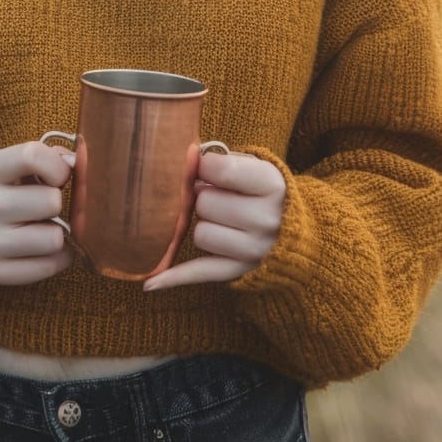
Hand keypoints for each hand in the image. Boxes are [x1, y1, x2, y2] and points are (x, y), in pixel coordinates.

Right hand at [0, 141, 74, 285]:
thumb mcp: (8, 166)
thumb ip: (44, 159)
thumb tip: (78, 164)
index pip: (32, 156)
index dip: (57, 166)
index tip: (56, 177)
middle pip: (52, 202)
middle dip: (55, 204)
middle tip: (45, 207)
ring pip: (54, 238)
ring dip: (56, 234)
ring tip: (44, 229)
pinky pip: (48, 266)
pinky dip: (56, 258)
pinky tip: (43, 249)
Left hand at [143, 150, 285, 290]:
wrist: (292, 229)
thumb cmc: (262, 190)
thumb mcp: (255, 166)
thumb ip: (222, 160)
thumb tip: (185, 159)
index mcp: (272, 185)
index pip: (218, 169)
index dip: (206, 166)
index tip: (210, 168)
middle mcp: (266, 220)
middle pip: (204, 204)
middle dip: (205, 197)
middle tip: (219, 197)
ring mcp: (254, 249)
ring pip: (200, 234)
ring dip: (204, 225)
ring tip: (221, 220)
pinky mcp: (239, 271)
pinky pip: (200, 273)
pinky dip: (174, 277)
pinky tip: (150, 283)